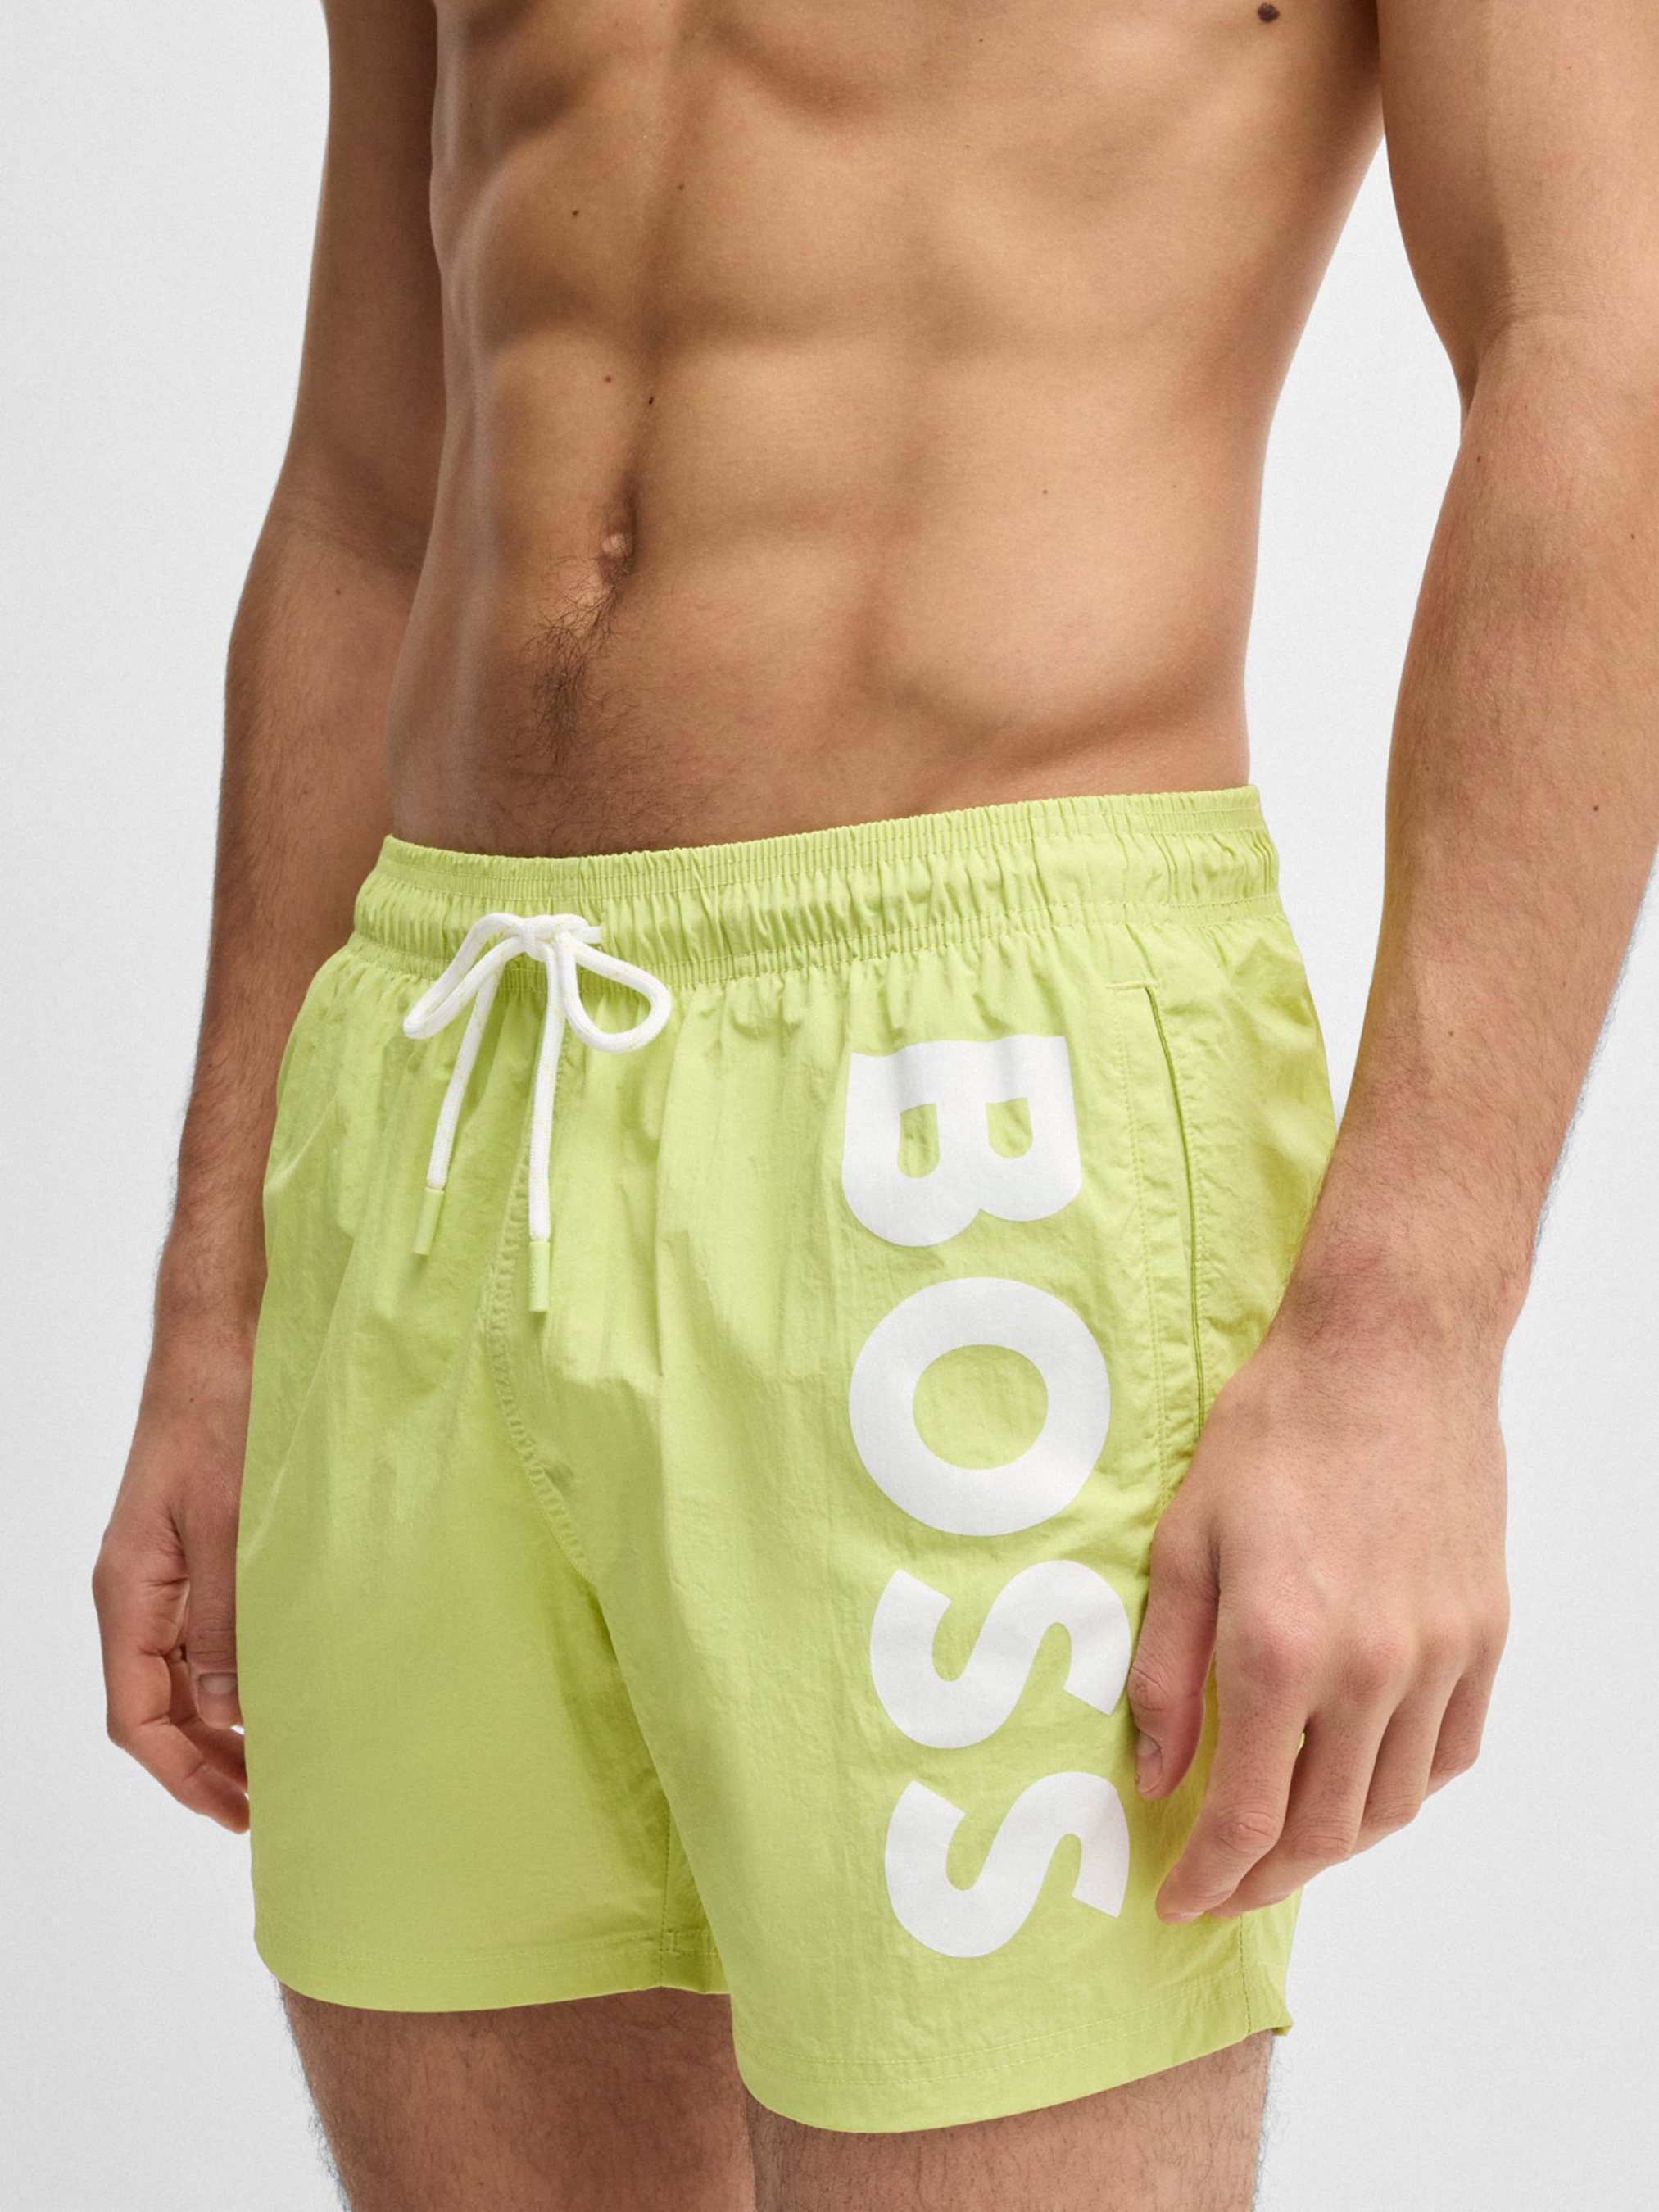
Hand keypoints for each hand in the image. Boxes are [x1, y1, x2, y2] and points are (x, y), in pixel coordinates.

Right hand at [93, 1319, 252, 1831]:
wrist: (223, 1337)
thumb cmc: (223, 1414)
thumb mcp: (232, 1523)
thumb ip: (229, 1618)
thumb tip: (235, 1710)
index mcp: (129, 1589)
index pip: (138, 1715)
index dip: (183, 1774)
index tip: (238, 1813)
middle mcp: (138, 1587)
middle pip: (156, 1705)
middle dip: (205, 1763)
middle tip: (268, 1807)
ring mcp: (165, 1568)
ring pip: (180, 1674)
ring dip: (222, 1725)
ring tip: (280, 1763)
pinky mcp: (197, 1546)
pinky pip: (204, 1633)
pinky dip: (236, 1675)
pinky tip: (281, 1688)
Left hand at [1126, 1311, 1508, 1920]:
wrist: (1387, 1356)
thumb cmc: (1275, 1433)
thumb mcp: (1185, 1543)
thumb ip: (1168, 1673)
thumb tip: (1159, 1777)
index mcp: (1281, 1647)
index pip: (1248, 1815)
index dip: (1210, 1876)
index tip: (1180, 1901)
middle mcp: (1371, 1668)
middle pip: (1325, 1830)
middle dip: (1266, 1878)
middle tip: (1224, 1887)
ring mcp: (1439, 1655)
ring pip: (1394, 1803)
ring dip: (1336, 1843)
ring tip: (1287, 1843)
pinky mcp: (1483, 1634)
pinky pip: (1451, 1751)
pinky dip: (1404, 1787)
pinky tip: (1363, 1779)